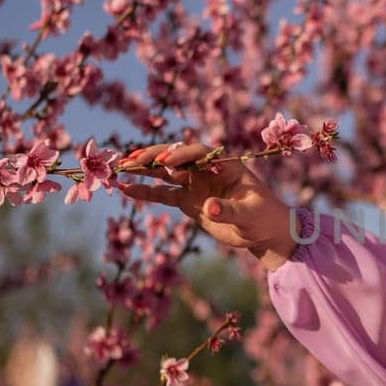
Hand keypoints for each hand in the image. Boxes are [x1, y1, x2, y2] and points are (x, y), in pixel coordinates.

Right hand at [115, 141, 296, 272]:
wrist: (264, 231)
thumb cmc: (263, 218)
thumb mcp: (250, 216)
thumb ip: (229, 211)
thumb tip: (208, 207)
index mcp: (225, 165)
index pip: (200, 154)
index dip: (183, 155)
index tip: (166, 161)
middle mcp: (207, 171)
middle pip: (177, 158)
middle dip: (155, 157)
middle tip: (133, 160)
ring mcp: (195, 184)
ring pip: (165, 173)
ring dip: (144, 169)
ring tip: (122, 167)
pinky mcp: (188, 201)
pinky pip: (163, 193)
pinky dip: (145, 191)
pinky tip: (125, 188)